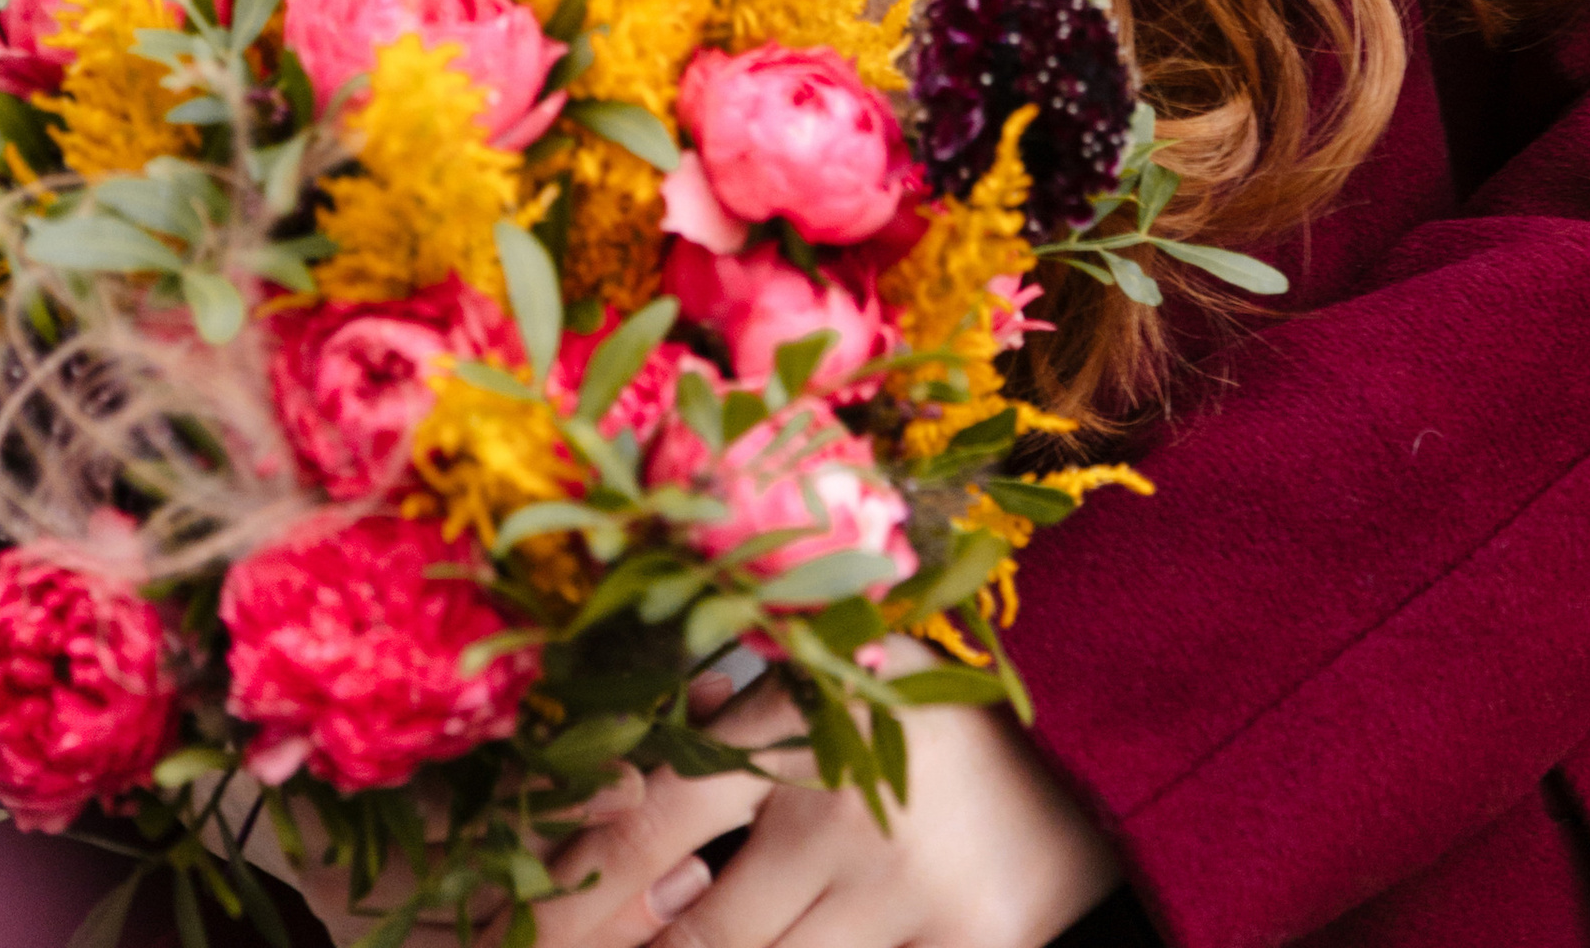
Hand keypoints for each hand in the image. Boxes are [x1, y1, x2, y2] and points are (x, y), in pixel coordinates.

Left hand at [534, 665, 1122, 947]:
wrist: (1101, 751)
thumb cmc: (922, 704)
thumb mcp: (823, 668)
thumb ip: (719, 699)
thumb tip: (579, 762)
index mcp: (800, 712)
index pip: (641, 822)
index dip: (556, 894)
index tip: (488, 930)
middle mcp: (848, 807)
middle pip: (689, 936)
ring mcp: (911, 894)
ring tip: (672, 935)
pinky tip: (786, 944)